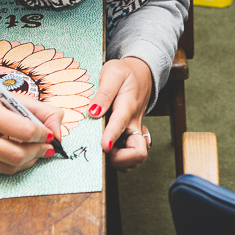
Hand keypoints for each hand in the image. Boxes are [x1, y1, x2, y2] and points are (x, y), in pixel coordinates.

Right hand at [0, 65, 61, 174]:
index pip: (25, 131)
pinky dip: (10, 164)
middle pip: (18, 156)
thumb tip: (59, 134)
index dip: (44, 135)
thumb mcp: (12, 97)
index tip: (50, 134)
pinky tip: (12, 151)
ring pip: (9, 168)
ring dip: (28, 161)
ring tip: (34, 150)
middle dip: (38, 152)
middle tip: (47, 147)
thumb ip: (43, 111)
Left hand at [88, 56, 152, 171]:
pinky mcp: (131, 136)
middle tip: (102, 152)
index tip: (104, 147)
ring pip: (135, 159)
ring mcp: (134, 132)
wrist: (141, 74)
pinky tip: (110, 149)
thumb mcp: (113, 73)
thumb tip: (93, 112)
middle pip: (138, 153)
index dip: (112, 137)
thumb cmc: (125, 73)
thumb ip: (103, 93)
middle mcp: (133, 123)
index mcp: (127, 107)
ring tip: (104, 152)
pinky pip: (130, 156)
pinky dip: (121, 160)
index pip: (121, 124)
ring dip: (120, 162)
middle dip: (120, 159)